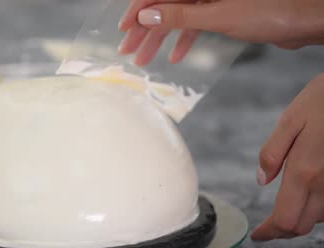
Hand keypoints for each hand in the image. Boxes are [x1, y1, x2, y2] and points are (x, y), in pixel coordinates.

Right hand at [117, 0, 323, 65]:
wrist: (305, 20)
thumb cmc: (270, 11)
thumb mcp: (218, 15)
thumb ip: (179, 15)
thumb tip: (146, 15)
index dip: (137, 11)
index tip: (124, 31)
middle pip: (164, 5)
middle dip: (145, 30)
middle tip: (129, 51)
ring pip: (177, 17)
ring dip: (161, 39)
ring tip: (145, 60)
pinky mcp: (223, 10)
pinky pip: (195, 23)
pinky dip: (184, 40)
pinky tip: (174, 56)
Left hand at [251, 74, 323, 240]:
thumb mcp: (292, 118)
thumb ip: (273, 152)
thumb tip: (262, 181)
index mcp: (305, 170)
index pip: (284, 219)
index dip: (269, 232)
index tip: (258, 236)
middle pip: (302, 225)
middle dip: (282, 228)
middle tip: (268, 225)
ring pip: (321, 217)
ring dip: (302, 217)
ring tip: (287, 207)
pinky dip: (320, 206)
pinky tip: (310, 193)